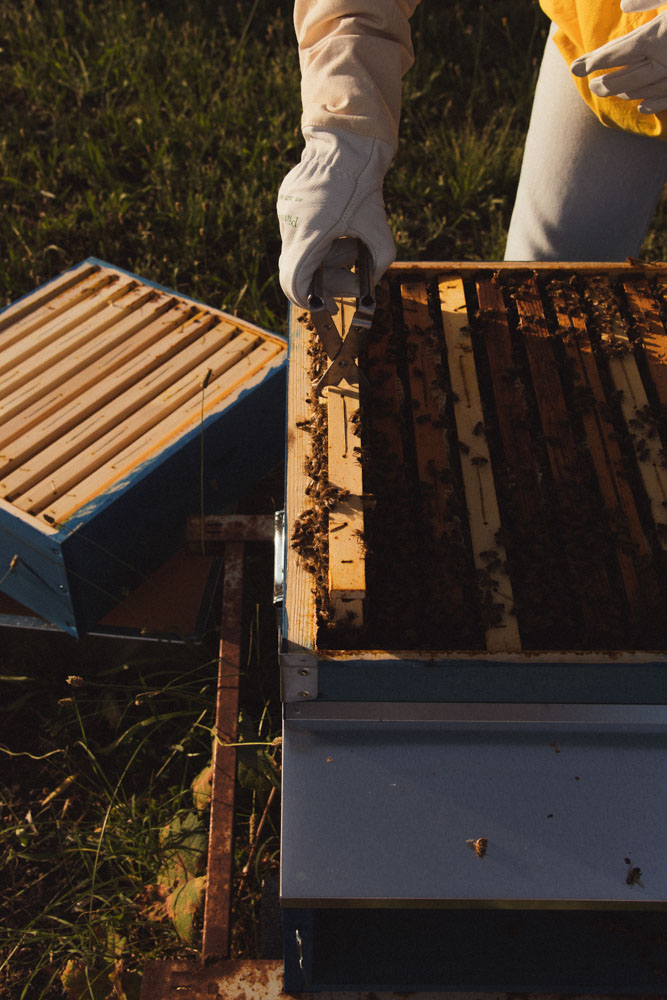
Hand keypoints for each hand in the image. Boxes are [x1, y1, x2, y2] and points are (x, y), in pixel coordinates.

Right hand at [277, 128, 394, 310]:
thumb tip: (373, 281)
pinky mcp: (286, 202)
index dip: (310, 300)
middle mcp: (291, 225)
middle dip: (329, 277)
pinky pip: (300, 232)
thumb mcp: (378, 226)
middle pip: (301, 269)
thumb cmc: (362, 183)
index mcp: (309, 234)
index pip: (295, 283)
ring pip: (301, 251)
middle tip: (354, 277)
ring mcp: (285, 213)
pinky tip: (340, 227)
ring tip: (352, 245)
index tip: (327, 305)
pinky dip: (321, 239)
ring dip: (327, 257)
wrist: (346, 141)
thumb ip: (379, 259)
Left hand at [570, 3, 666, 113]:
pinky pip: (665, 99)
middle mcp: (662, 62)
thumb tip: (623, 4)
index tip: (575, 68)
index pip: (616, 53)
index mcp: (655, 38)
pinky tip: (641, 107)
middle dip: (605, 84)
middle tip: (591, 87)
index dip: (593, 61)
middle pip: (625, 79)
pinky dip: (652, 104)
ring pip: (643, 90)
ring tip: (612, 90)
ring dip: (624, 92)